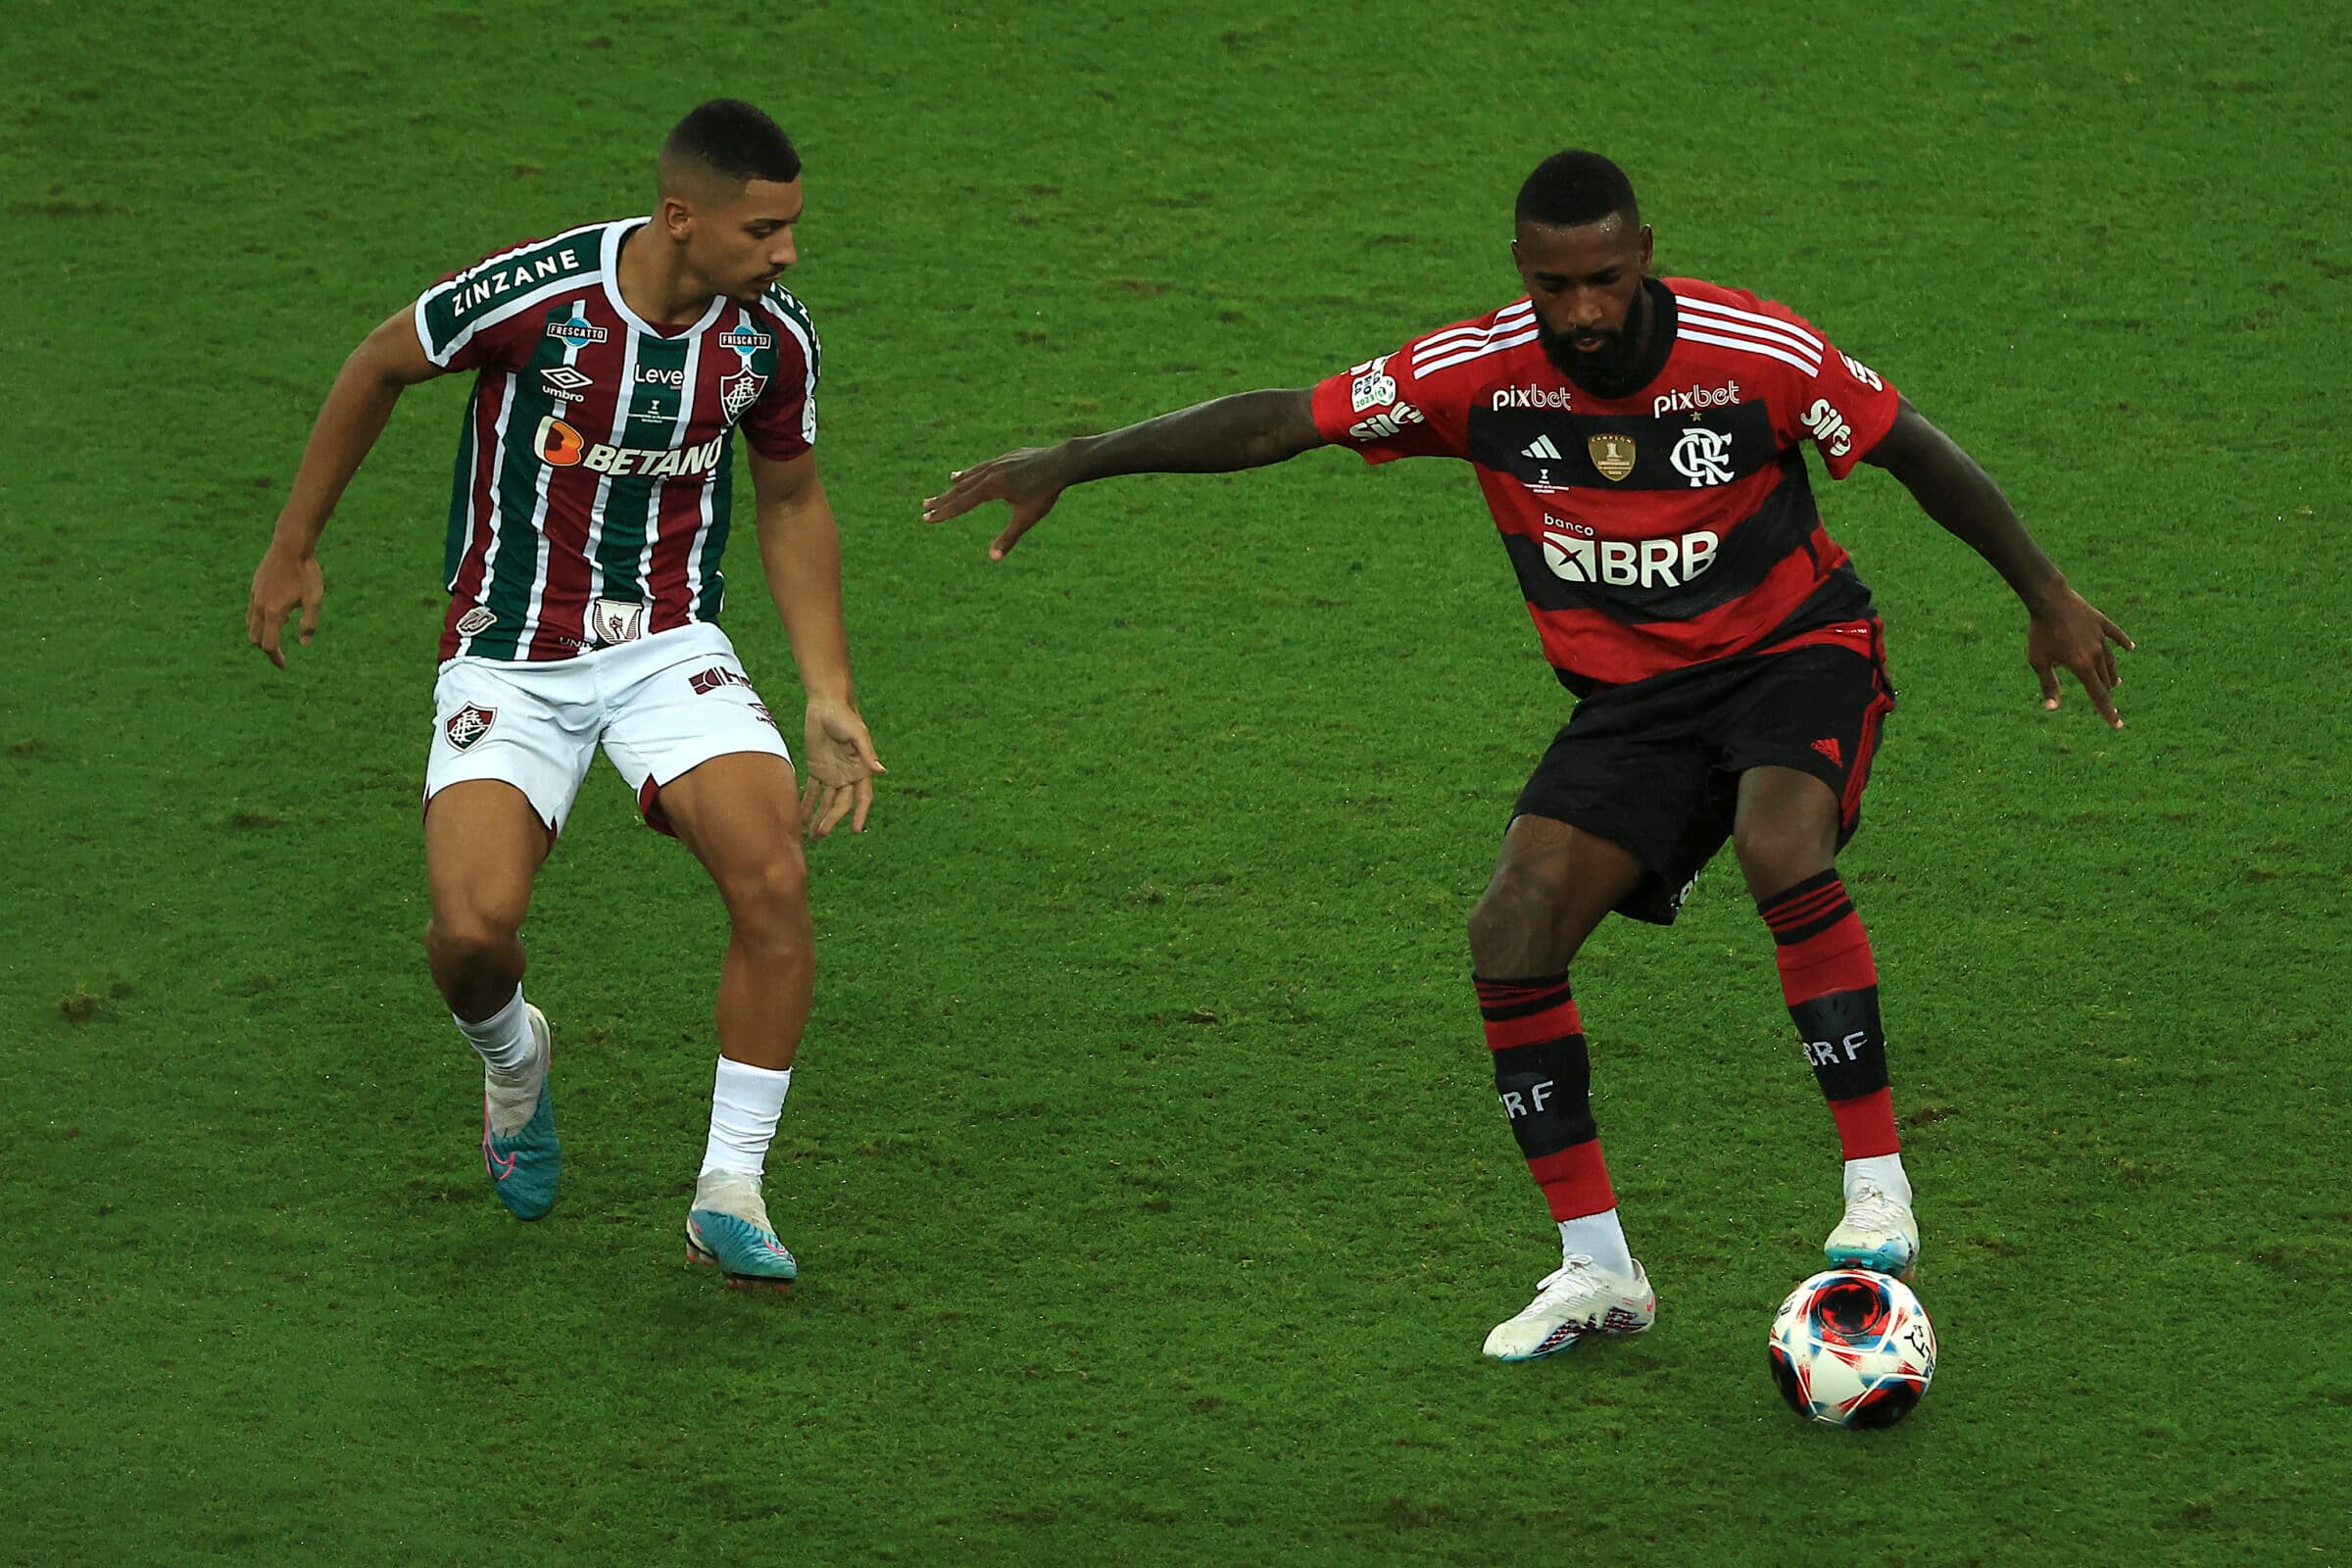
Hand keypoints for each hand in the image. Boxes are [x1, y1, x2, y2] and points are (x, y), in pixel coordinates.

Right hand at [247, 546, 322, 667]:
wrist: (290, 545)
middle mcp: (260, 607)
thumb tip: (303, 643)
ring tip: (278, 636)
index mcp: (274, 613)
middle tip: (280, 655)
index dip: (276, 658)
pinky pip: (251, 612)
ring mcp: (254, 596)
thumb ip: (309, 623)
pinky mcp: (254, 587)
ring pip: (250, 625)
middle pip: (255, 639)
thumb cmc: (307, 572)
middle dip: (266, 649)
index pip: (269, 645)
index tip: (284, 666)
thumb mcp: (315, 599)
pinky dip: (259, 621)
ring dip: (261, 635)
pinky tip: (274, 616)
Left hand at [799, 698, 884, 839]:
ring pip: (826, 802)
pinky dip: (807, 804)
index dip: (860, 815)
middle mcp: (847, 776)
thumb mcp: (857, 733)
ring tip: (813, 837)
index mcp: (861, 769)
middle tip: (821, 834)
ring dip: (820, 818)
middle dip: (832, 820)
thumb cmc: (845, 717)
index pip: (863, 798)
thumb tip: (881, 771)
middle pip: (841, 804)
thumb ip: (867, 752)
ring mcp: (832, 774)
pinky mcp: (816, 768)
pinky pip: (811, 791)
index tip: (856, 830)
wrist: (826, 704)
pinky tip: (801, 819)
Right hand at [921, 447, 1068, 558]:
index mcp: (991, 487)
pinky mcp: (1008, 457)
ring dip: (959, 481)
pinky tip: (976, 472)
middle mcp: (990, 472)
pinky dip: (976, 471)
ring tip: (949, 481)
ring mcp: (999, 462)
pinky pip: (985, 466)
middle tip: (924, 505)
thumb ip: (1009, 537)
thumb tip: (994, 558)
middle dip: (943, 498)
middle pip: (961, 488)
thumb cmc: (1045, 492)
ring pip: (973, 473)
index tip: (927, 518)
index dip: (944, 512)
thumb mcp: (1026, 517)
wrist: (1061, 462)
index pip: (961, 503)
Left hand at [2026, 587, 2134, 729]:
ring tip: (2115, 682)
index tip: (2117, 725)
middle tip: (2108, 703)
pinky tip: (2130, 647)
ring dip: (2111, 673)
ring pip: (2110, 660)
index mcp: (2082, 666)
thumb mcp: (2039, 661)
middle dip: (2106, 692)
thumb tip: (2052, 709)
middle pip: (2104, 679)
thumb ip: (2048, 685)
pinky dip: (2123, 641)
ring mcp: (2100, 637)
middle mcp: (2096, 654)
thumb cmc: (2040, 632)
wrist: (2049, 600)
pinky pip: (2115, 634)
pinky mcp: (2100, 622)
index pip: (2098, 695)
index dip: (2107, 712)